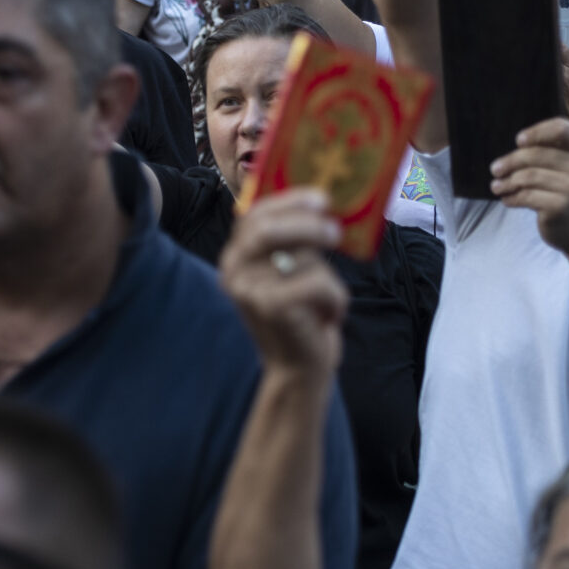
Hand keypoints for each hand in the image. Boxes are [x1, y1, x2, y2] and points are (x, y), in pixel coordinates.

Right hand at [218, 190, 346, 379]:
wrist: (298, 370)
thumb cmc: (301, 316)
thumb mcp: (288, 273)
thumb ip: (291, 242)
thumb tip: (319, 202)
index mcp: (234, 257)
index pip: (255, 214)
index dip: (289, 201)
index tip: (321, 198)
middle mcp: (232, 271)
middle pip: (268, 229)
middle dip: (306, 224)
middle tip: (335, 230)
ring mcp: (248, 290)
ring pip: (302, 259)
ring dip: (328, 278)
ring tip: (326, 299)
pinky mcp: (271, 308)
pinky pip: (318, 282)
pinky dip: (336, 298)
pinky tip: (328, 317)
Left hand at [489, 117, 568, 256]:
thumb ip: (554, 151)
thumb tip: (518, 144)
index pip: (561, 128)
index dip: (536, 132)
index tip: (518, 141)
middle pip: (536, 153)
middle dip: (510, 161)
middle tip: (495, 169)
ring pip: (527, 176)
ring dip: (507, 182)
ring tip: (497, 187)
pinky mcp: (562, 207)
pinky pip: (526, 195)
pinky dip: (512, 197)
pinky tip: (508, 200)